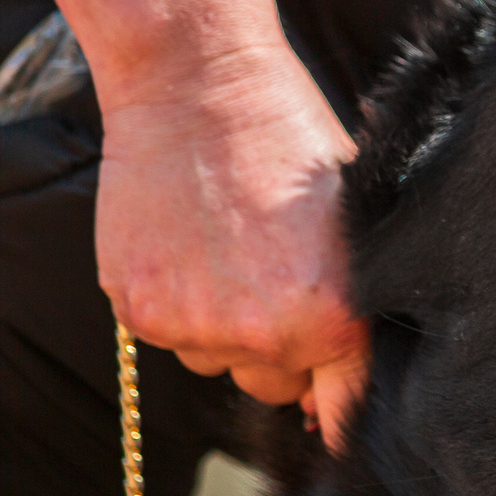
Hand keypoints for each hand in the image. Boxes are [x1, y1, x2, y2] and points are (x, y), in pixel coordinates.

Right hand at [94, 43, 368, 448]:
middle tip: (270, 278)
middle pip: (274, 387)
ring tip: (226, 251)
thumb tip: (339, 384)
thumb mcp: (354, 224)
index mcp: (332, 319)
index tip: (328, 412)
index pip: (344, 410)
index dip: (337, 411)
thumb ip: (356, 307)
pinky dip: (176, 304)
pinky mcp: (139, 310)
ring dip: (223, 327)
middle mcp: (262, 336)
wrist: (198, 84)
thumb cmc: (292, 141)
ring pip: (216, 362)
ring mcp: (193, 326)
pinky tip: (187, 246)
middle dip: (279, 349)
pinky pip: (168, 335)